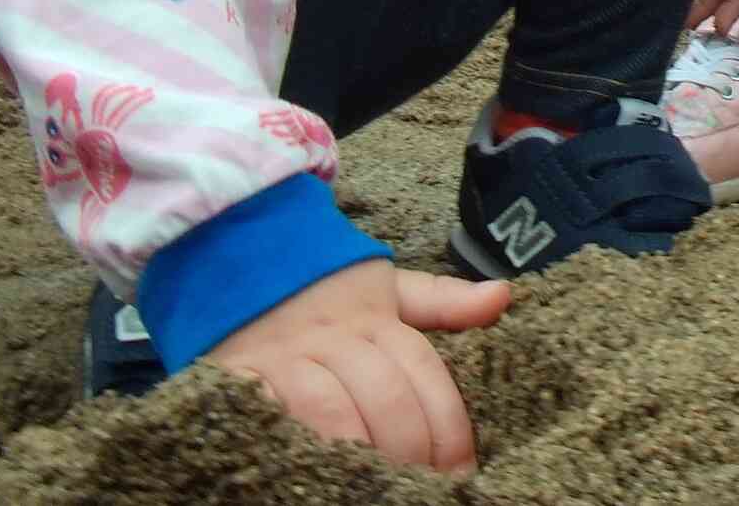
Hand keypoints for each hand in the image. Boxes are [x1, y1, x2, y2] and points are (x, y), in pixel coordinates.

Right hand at [204, 259, 509, 471]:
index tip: (462, 465)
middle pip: (384, 395)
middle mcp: (333, 338)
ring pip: (332, 411)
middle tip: (426, 485)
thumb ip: (443, 300)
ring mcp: (286, 361)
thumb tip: (504, 296)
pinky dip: (300, 445)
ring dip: (362, 451)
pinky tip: (323, 471)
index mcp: (374, 318)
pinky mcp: (242, 382)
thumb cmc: (321, 287)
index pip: (421, 370)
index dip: (446, 421)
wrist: (235, 255)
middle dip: (411, 444)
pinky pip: (274, 419)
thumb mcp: (386, 287)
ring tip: (382, 487)